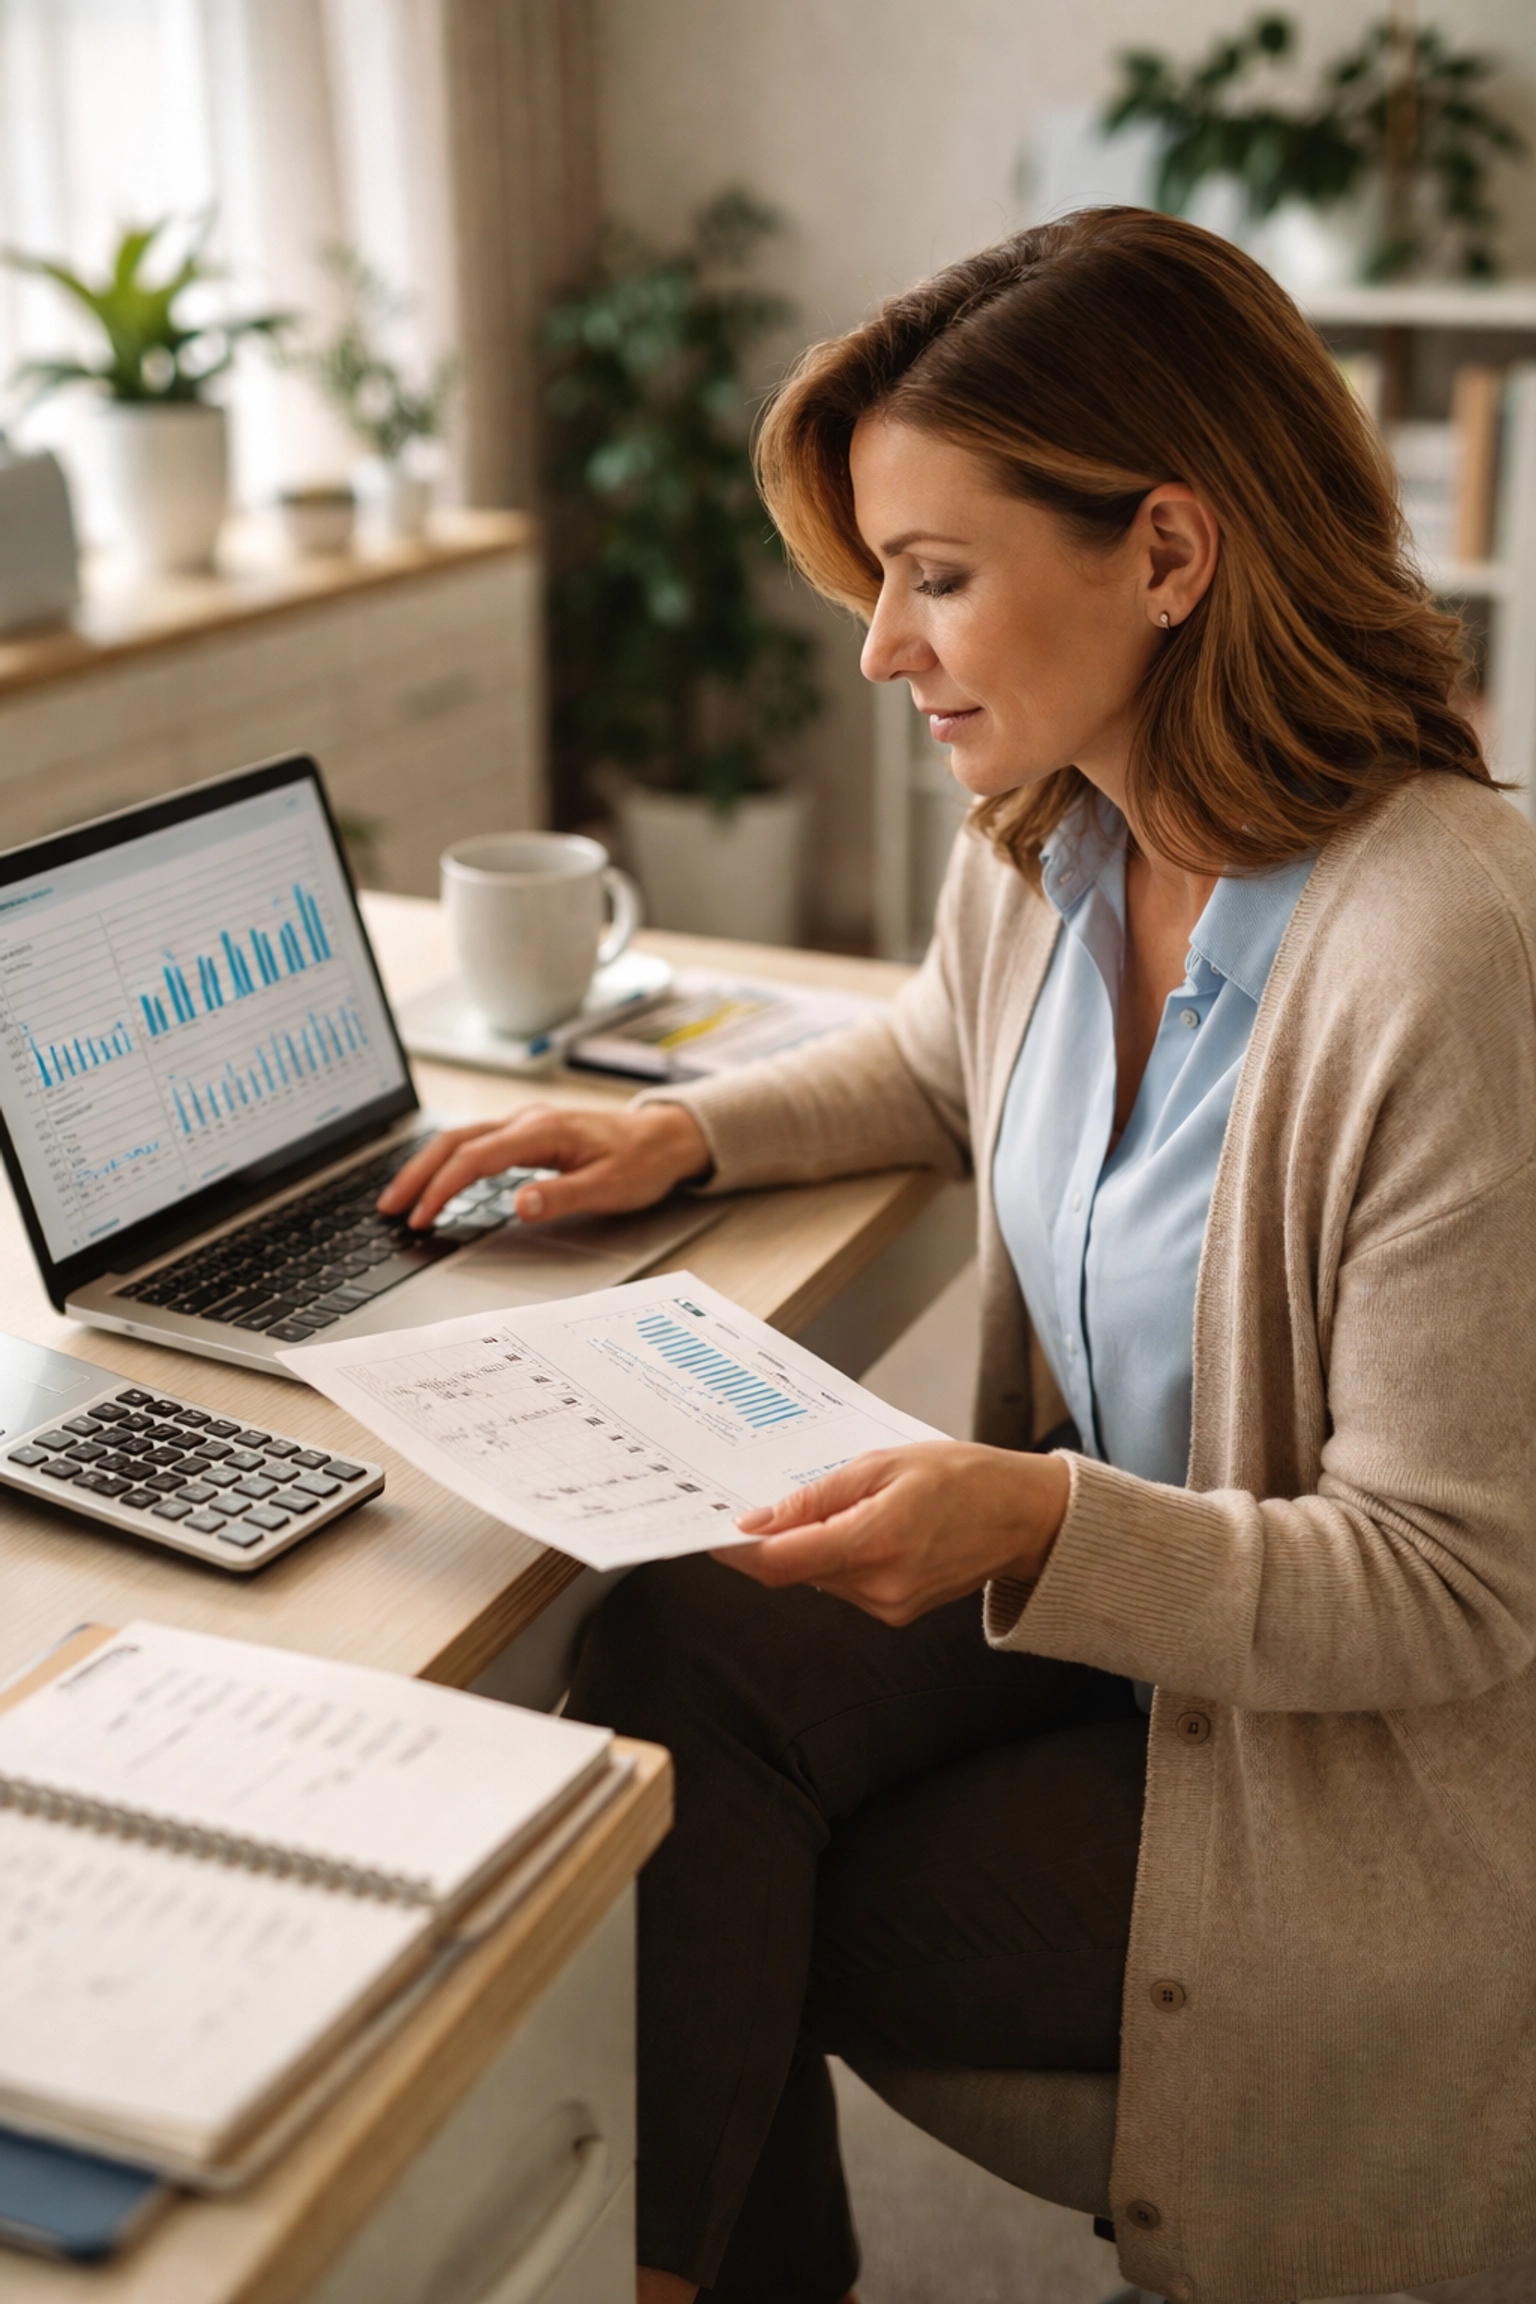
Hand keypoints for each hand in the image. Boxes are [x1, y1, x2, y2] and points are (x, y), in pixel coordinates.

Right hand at [377, 1102, 710, 1229]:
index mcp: (542, 1131)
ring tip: (402, 1199)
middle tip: (390, 1208)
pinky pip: (476, 1143)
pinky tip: (438, 1182)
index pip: (475, 1159)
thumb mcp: (608, 1187)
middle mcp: (527, 1122)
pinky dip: (449, 1162)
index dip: (442, 1188)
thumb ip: (560, 1196)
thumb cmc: (641, 1161)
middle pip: (455, 1142)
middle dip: (417, 1174)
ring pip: (461, 1139)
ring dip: (427, 1167)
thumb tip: (519, 1204)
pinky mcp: (527, 1134)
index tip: (422, 1218)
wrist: (666, 1136)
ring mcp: (525, 1125)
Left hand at [715, 1441, 1070, 1625]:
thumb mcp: (885, 1464)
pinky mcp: (896, 1613)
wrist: (1024, 1517)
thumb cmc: (964, 1478)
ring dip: (807, 1547)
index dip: (735, 1551)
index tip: (708, 1530)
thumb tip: (758, 1521)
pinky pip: (844, 1586)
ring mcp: (888, 1606)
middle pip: (793, 1572)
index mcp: (874, 1542)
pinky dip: (836, 1557)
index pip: (778, 1563)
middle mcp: (879, 1586)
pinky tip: (860, 1528)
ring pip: (817, 1579)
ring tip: (835, 1506)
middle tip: (761, 1501)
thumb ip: (817, 1496)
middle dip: (771, 1541)